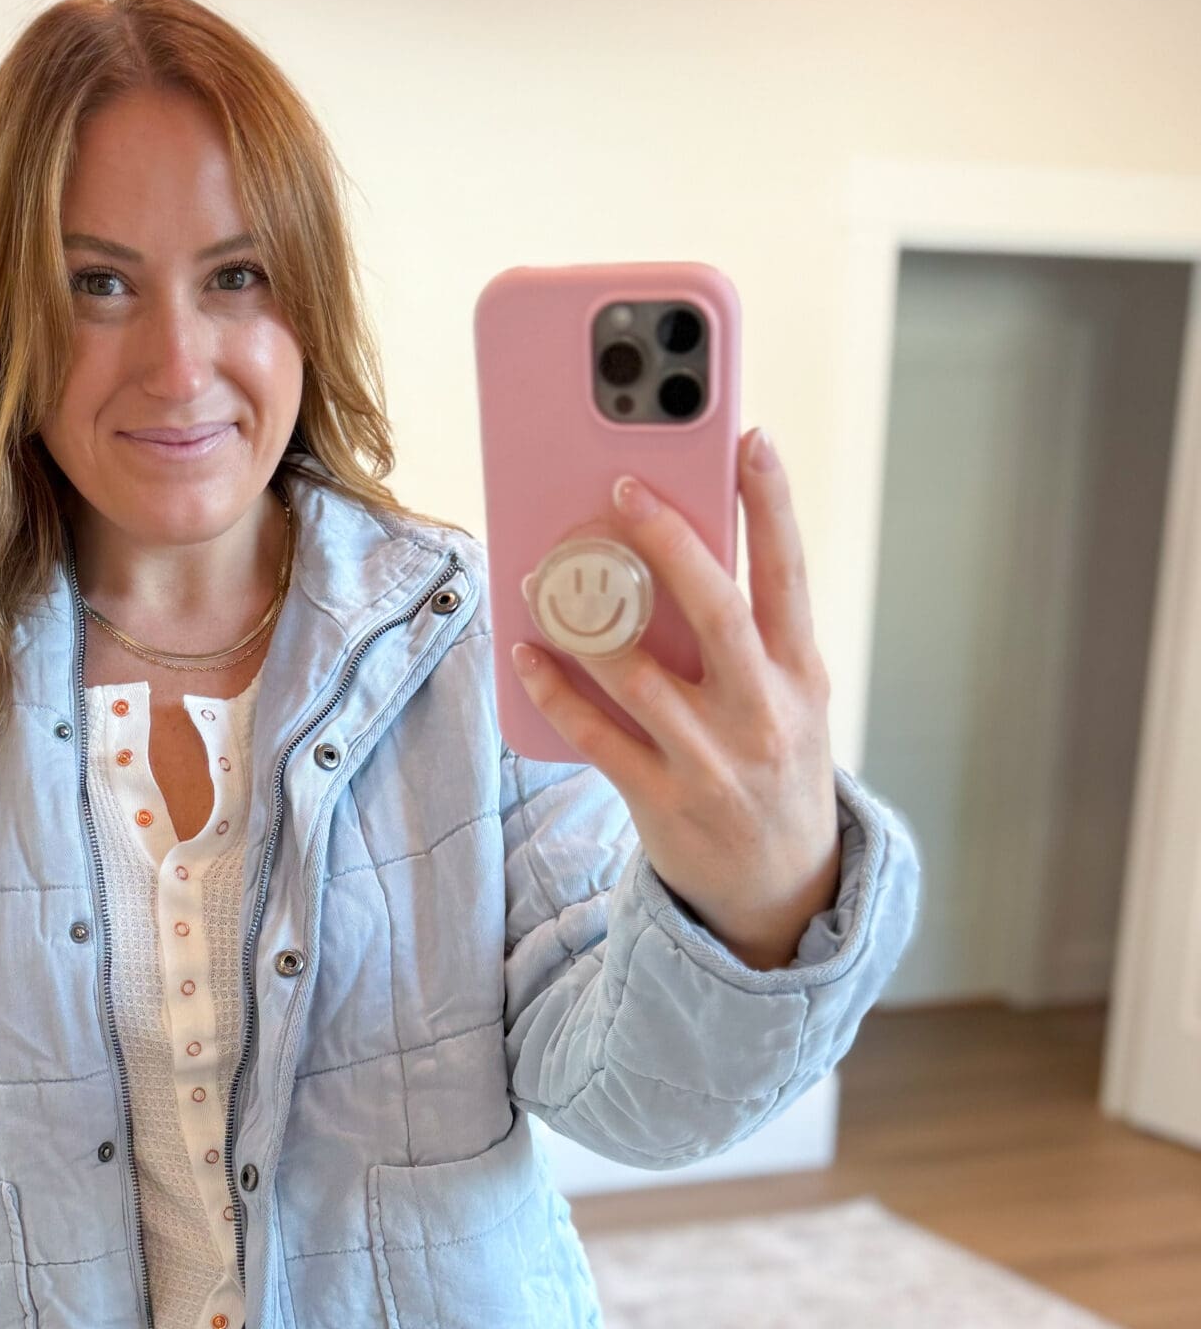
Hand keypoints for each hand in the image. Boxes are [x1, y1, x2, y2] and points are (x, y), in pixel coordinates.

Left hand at [510, 427, 840, 971]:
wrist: (782, 888)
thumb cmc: (776, 769)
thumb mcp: (791, 700)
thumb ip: (752, 637)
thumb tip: (682, 554)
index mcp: (800, 674)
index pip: (790, 574)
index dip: (772, 504)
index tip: (749, 440)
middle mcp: (761, 712)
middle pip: (716, 611)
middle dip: (671, 544)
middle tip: (626, 487)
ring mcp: (710, 759)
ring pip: (641, 674)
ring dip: (589, 620)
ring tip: (550, 573)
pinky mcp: (661, 799)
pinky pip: (597, 736)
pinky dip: (557, 692)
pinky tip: (528, 653)